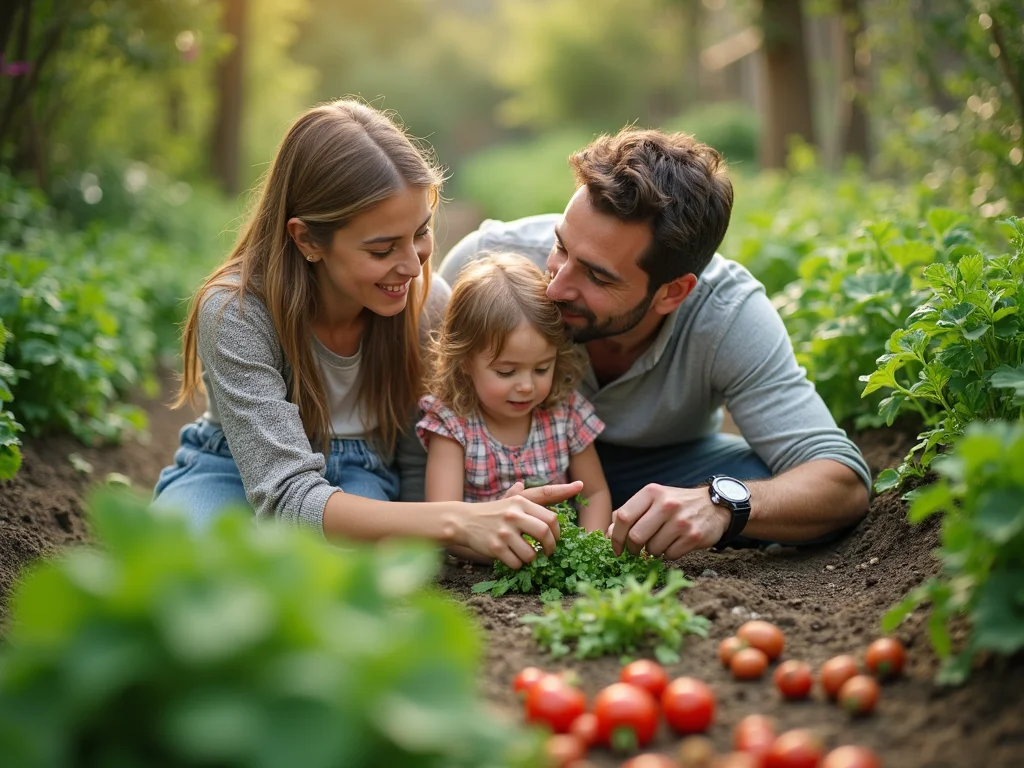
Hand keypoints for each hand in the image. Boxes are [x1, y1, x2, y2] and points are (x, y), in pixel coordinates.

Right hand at [457, 480, 581, 569]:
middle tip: (549, 552)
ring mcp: (504, 532)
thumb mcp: (506, 500)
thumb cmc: (489, 512)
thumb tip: (522, 484)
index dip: (558, 532)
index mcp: (520, 502)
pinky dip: (517, 564)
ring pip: (530, 554)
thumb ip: (520, 494)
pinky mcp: (495, 547)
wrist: (462, 521)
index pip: (551, 517)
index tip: (557, 539)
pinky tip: (512, 558)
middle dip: (551, 547)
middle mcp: (513, 515)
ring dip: (531, 559)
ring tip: (526, 555)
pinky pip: (516, 563)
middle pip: (544, 533)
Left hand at [608, 483, 730, 559]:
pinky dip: (668, 554)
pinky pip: (670, 555)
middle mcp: (666, 505)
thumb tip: (608, 534)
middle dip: (632, 549)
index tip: (616, 548)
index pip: (624, 517)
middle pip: (636, 536)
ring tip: (660, 542)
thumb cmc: (675, 504)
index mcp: (651, 492)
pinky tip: (674, 544)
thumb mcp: (652, 500)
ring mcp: (681, 521)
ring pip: (653, 549)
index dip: (615, 536)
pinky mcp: (694, 536)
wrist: (713, 505)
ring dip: (652, 551)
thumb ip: (629, 513)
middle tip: (635, 551)